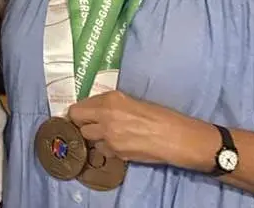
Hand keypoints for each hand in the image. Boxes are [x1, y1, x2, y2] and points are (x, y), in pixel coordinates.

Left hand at [68, 90, 217, 169]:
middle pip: (76, 122)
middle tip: (90, 125)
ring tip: (108, 135)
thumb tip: (94, 109)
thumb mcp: (131, 101)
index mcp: (110, 99)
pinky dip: (107, 148)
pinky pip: (102, 150)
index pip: (78, 107)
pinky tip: (119, 144)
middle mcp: (105, 116)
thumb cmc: (160, 116)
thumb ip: (110, 105)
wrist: (177, 137)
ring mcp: (109, 136)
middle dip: (81, 123)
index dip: (79, 112)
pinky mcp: (116, 152)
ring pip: (88, 137)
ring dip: (94, 136)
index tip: (82, 115)